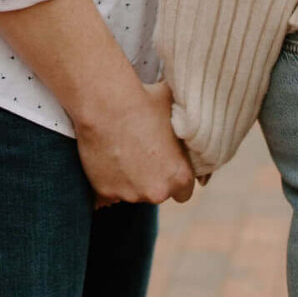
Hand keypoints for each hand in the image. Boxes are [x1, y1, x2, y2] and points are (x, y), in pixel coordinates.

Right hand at [75, 77, 195, 206]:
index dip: (174, 177)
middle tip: (141, 154)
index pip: (184, 192)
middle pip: (157, 192)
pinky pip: (110, 190)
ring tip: (122, 152)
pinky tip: (107, 156)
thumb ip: (185, 132)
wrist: (107, 103)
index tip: (165, 165)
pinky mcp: (105, 192)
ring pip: (133, 193)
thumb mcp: (175, 114)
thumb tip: (192, 127)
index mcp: (180, 177)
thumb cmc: (145, 102)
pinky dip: (109, 178)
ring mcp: (129, 195)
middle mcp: (157, 192)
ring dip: (130, 180)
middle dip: (151, 179)